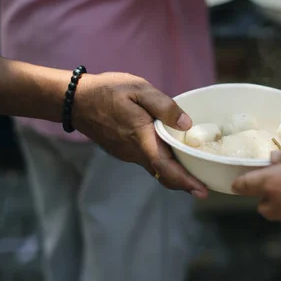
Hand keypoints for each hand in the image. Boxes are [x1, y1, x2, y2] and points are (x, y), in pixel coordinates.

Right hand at [72, 72, 207, 197]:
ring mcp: (128, 153)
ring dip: (175, 175)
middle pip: (164, 173)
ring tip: (196, 175)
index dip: (184, 180)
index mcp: (141, 137)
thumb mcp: (139, 90)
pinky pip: (148, 161)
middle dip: (185, 183)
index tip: (201, 191)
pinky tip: (175, 157)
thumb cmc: (108, 91)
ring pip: (156, 169)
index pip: (165, 166)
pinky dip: (164, 165)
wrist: (75, 100)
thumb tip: (186, 125)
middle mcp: (135, 151)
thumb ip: (164, 106)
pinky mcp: (125, 150)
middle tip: (206, 189)